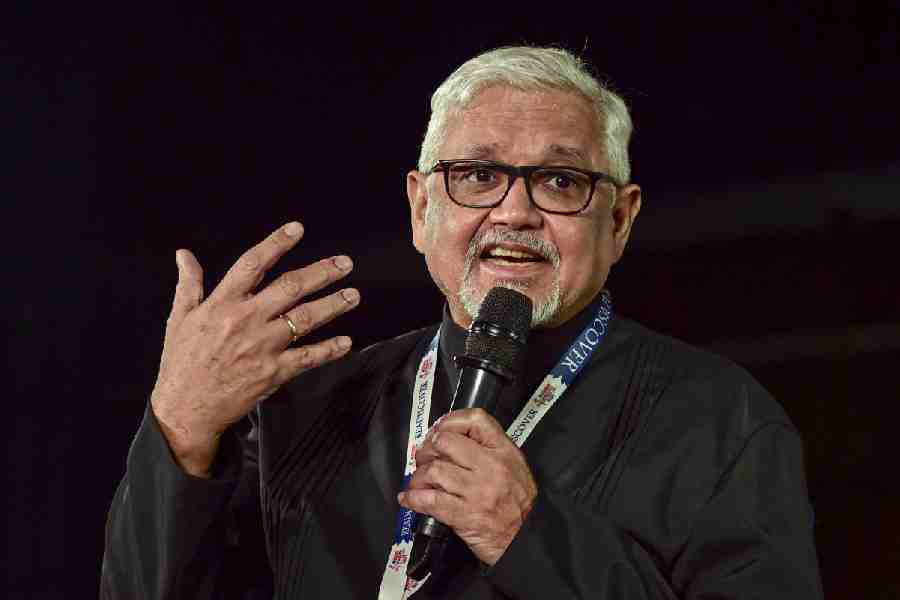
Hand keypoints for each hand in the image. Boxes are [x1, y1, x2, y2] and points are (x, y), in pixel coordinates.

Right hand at [150, 222, 359, 476]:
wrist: (184, 410)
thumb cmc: (182, 363)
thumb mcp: (180, 319)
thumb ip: (189, 284)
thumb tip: (184, 254)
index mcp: (222, 304)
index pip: (253, 264)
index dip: (276, 244)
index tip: (297, 229)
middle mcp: (245, 320)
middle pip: (290, 287)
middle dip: (322, 272)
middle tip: (345, 263)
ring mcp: (261, 347)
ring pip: (305, 318)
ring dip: (333, 304)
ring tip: (353, 295)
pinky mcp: (272, 372)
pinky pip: (308, 358)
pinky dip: (329, 349)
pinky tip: (346, 341)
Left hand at [399, 408, 537, 565]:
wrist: (525, 539)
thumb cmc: (518, 505)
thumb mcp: (515, 467)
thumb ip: (490, 449)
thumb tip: (453, 438)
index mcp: (504, 452)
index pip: (475, 420)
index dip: (450, 421)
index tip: (439, 430)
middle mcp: (490, 467)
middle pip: (445, 442)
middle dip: (427, 449)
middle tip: (425, 458)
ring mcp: (477, 491)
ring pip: (434, 470)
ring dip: (419, 477)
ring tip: (419, 482)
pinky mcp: (464, 514)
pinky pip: (430, 500)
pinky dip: (413, 498)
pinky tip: (409, 499)